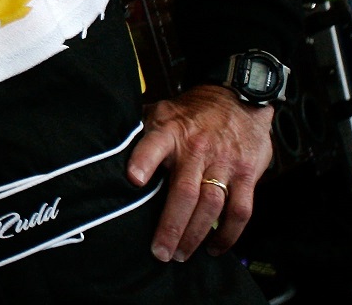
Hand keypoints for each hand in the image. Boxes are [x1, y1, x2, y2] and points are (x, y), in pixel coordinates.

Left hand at [127, 84, 274, 263]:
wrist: (237, 98)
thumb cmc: (192, 112)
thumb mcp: (161, 111)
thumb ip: (140, 130)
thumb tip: (105, 144)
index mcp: (170, 131)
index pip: (154, 144)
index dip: (144, 160)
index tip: (133, 179)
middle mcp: (196, 149)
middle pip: (184, 192)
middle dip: (171, 225)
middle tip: (159, 251)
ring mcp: (223, 163)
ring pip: (211, 205)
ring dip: (195, 234)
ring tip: (180, 254)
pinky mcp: (246, 175)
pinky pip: (240, 210)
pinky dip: (228, 234)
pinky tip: (214, 247)